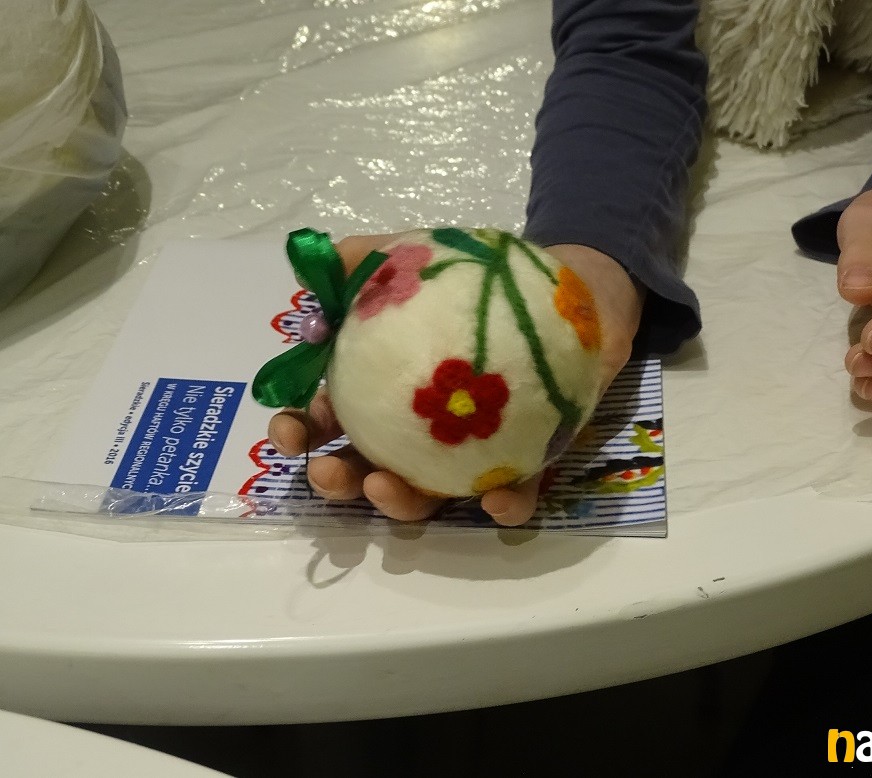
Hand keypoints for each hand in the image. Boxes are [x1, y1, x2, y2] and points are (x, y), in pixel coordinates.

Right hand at [268, 234, 642, 525]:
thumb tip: (316, 268)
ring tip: (385, 488)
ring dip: (398, 503)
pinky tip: (495, 497)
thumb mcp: (414, 256)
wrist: (569, 292)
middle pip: (364, 470)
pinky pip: (511, 495)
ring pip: (426, 494)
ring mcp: (468, 453)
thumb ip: (361, 259)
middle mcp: (417, 432)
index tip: (292, 432)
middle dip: (335, 482)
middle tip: (328, 473)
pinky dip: (502, 505)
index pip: (327, 419)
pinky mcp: (525, 463)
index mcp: (381, 391)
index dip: (300, 432)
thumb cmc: (478, 280)